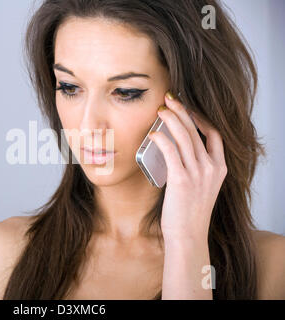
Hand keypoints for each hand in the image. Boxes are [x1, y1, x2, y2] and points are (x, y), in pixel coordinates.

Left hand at [148, 92, 226, 242]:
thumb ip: (195, 168)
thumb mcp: (200, 187)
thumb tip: (175, 151)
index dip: (200, 118)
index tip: (187, 108)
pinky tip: (153, 133)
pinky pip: (171, 151)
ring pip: (185, 137)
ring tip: (160, 109)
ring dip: (171, 119)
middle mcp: (211, 168)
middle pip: (197, 131)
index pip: (214, 134)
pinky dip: (161, 139)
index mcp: (219, 168)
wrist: (188, 235)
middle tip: (169, 99)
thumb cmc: (189, 212)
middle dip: (182, 111)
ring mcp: (198, 173)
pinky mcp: (181, 179)